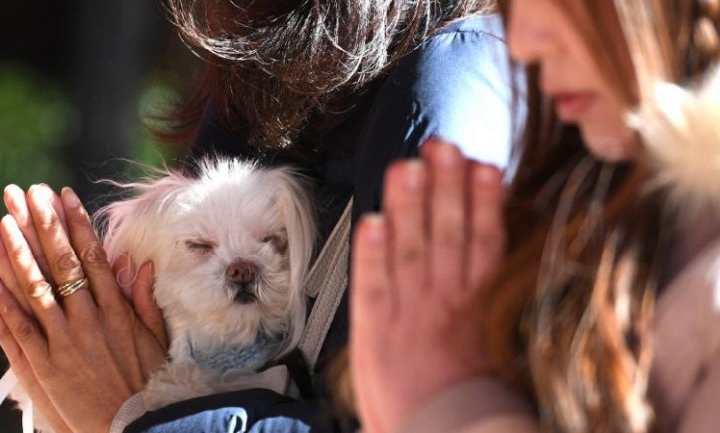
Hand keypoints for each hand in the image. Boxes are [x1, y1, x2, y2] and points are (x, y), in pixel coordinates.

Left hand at [0, 184, 167, 431]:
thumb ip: (145, 300)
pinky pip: (19, 334)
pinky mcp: (45, 368)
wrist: (139, 424)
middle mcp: (89, 320)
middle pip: (61, 264)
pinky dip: (2, 309)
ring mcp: (65, 343)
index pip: (93, 257)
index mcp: (117, 310)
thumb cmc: (149, 380)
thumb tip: (140, 264)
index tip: (63, 196)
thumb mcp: (156, 338)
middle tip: (26, 194)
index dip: (76, 224)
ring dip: (15, 255)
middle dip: (42, 225)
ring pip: (35, 291)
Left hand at [350, 139, 505, 432]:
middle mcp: (444, 300)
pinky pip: (372, 286)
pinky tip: (370, 221)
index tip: (482, 165)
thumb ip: (494, 302)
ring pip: (410, 248)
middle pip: (446, 234)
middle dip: (444, 187)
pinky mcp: (374, 330)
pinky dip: (370, 254)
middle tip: (441, 147)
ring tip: (407, 166)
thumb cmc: (471, 400)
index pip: (483, 241)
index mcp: (478, 303)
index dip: (482, 200)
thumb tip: (503, 264)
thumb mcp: (498, 349)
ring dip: (408, 206)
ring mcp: (408, 312)